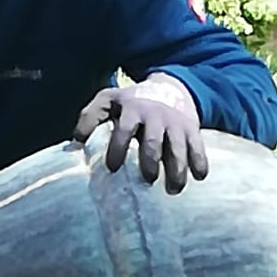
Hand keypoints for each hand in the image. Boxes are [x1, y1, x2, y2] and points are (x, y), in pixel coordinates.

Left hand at [72, 75, 208, 192]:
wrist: (169, 87)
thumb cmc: (132, 102)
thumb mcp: (109, 100)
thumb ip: (91, 117)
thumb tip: (76, 140)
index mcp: (133, 110)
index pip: (125, 129)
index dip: (118, 147)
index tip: (112, 167)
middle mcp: (156, 116)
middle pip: (154, 141)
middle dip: (151, 160)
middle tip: (148, 179)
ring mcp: (176, 123)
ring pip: (178, 147)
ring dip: (177, 168)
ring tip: (174, 189)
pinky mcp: (192, 129)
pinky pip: (198, 146)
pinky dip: (200, 161)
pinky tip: (199, 177)